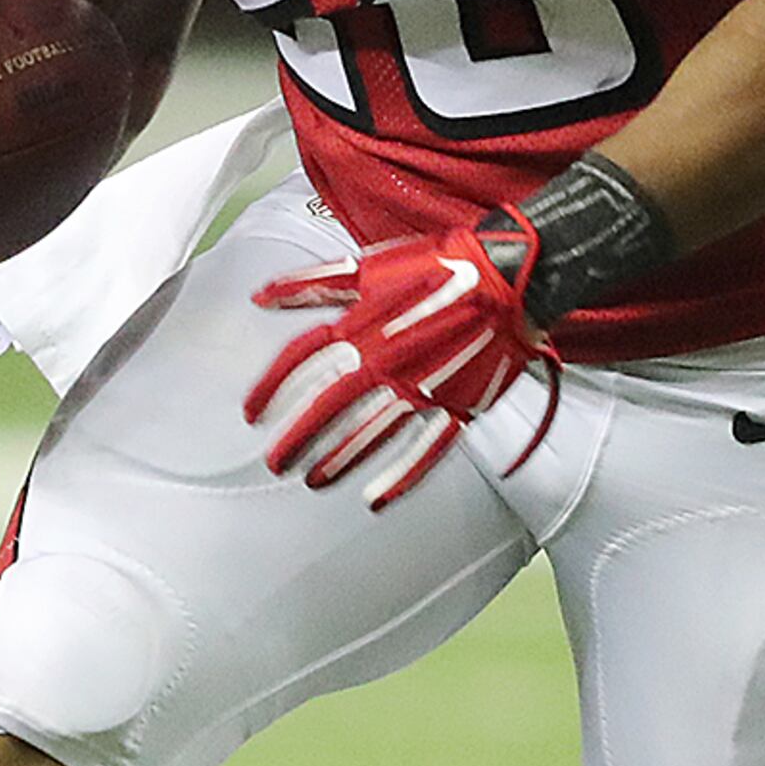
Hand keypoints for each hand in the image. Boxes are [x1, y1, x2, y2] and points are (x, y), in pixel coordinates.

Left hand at [246, 215, 557, 509]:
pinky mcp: (460, 406)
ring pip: (372, 434)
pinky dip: (401, 477)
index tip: (251, 414)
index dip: (272, 389)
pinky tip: (375, 499)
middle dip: (298, 439)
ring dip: (340, 460)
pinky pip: (427, 450)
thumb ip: (313, 284)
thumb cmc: (440, 265)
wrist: (513, 276)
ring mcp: (425, 388)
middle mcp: (389, 362)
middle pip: (330, 407)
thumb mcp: (370, 266)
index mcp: (364, 325)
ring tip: (314, 481)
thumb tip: (261, 296)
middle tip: (276, 463)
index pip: (302, 362)